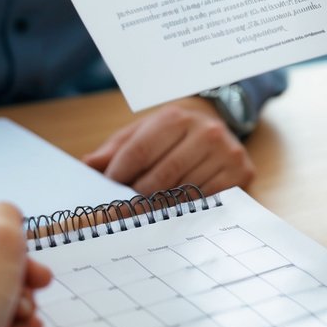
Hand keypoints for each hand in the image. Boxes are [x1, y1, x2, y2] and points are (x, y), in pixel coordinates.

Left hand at [83, 98, 253, 194]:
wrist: (217, 123)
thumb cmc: (171, 133)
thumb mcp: (142, 131)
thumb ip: (115, 149)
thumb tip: (86, 166)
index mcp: (176, 116)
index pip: (140, 151)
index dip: (119, 174)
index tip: (107, 191)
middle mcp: (205, 132)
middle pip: (161, 177)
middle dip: (137, 197)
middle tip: (123, 210)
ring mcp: (226, 152)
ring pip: (183, 193)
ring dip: (161, 206)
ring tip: (148, 210)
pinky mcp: (241, 172)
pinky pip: (206, 202)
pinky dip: (187, 209)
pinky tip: (175, 209)